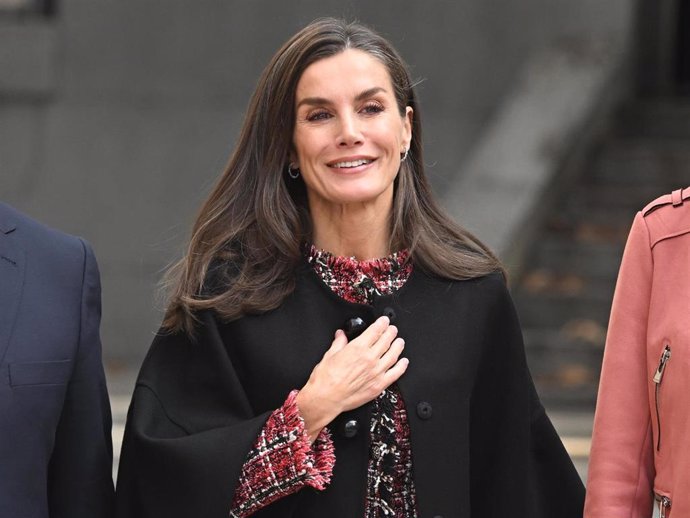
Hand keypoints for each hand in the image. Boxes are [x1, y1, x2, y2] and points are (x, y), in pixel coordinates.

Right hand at [295, 316, 408, 441]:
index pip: (375, 330)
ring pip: (393, 355)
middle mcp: (369, 359)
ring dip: (398, 346)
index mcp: (358, 348)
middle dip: (391, 332)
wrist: (326, 398)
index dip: (382, 323)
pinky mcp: (379, 385)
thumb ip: (339, 343)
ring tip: (400, 342)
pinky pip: (395, 374)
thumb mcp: (330, 355)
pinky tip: (403, 362)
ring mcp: (376, 372)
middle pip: (386, 341)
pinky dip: (401, 366)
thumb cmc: (325, 379)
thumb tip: (341, 335)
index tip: (384, 321)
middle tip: (393, 329)